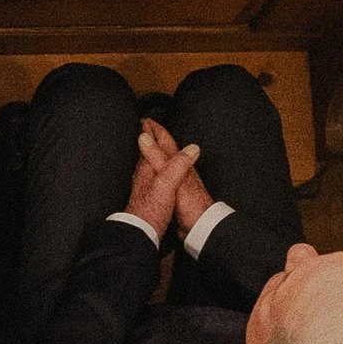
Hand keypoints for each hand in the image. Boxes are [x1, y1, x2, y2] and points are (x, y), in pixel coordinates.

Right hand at [140, 119, 214, 236]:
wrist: (201, 224)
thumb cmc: (190, 202)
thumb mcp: (171, 176)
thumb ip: (158, 157)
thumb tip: (144, 137)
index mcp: (177, 161)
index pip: (164, 139)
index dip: (154, 128)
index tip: (143, 119)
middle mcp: (177, 168)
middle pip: (163, 148)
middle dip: (153, 137)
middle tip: (142, 129)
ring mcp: (175, 179)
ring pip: (161, 162)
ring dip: (153, 153)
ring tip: (142, 148)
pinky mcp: (173, 191)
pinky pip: (160, 175)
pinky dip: (153, 170)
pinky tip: (148, 174)